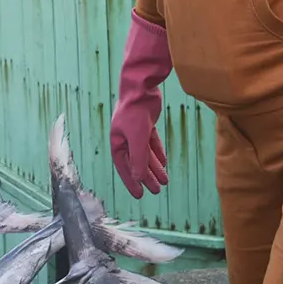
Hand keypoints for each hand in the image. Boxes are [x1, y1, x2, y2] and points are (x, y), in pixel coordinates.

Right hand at [110, 13, 171, 198]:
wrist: (140, 88)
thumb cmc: (134, 112)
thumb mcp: (137, 138)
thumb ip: (138, 159)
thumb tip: (138, 179)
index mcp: (117, 143)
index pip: (124, 168)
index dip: (132, 182)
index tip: (140, 195)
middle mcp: (125, 139)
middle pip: (136, 163)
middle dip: (147, 177)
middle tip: (157, 191)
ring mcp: (136, 131)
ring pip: (146, 154)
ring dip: (155, 167)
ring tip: (165, 181)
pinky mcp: (146, 124)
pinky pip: (152, 143)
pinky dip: (158, 152)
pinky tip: (164, 162)